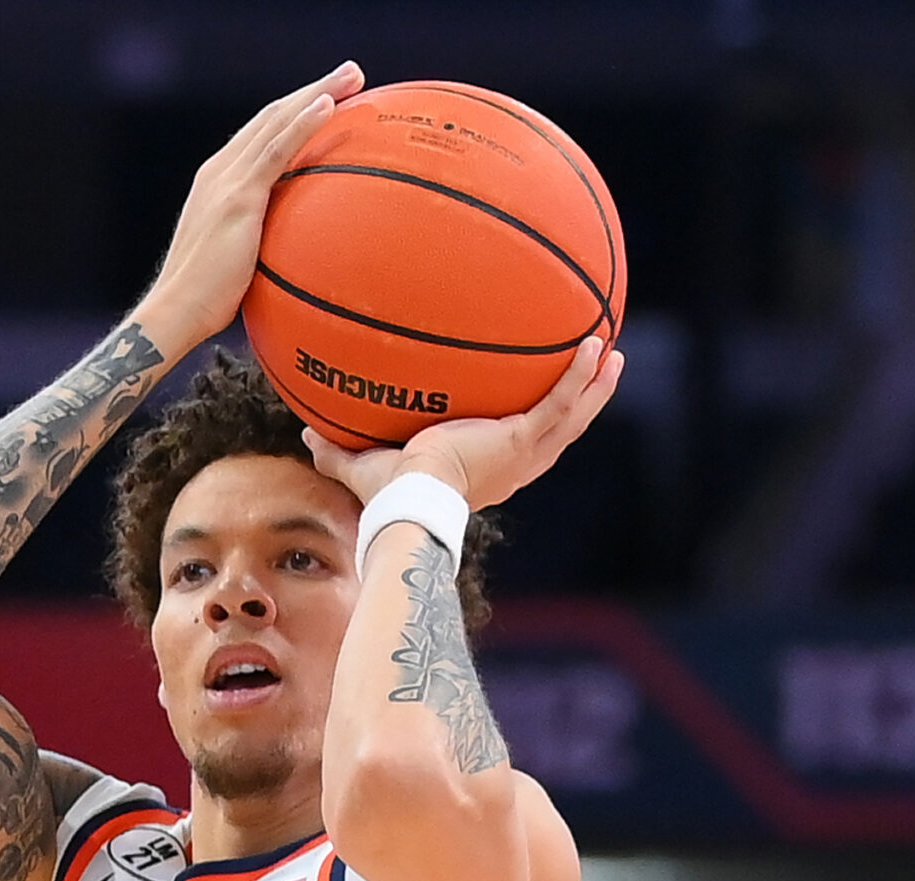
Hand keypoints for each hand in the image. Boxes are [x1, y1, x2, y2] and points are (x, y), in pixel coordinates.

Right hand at [135, 63, 364, 353]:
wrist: (177, 310)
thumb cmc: (206, 300)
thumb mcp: (237, 260)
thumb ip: (259, 243)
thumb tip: (292, 253)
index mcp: (218, 181)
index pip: (262, 134)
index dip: (295, 111)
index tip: (327, 97)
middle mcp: (220, 171)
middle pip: (272, 117)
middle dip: (313, 89)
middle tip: (351, 73)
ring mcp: (228, 180)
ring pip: (277, 122)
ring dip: (317, 93)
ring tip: (352, 76)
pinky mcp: (238, 197)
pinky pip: (277, 150)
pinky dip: (302, 123)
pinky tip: (328, 105)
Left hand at [303, 337, 624, 511]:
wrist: (414, 504)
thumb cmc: (392, 497)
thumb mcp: (364, 465)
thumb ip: (337, 450)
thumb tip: (304, 435)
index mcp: (491, 470)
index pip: (521, 445)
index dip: (534, 425)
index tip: (538, 403)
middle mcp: (515, 465)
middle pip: (561, 430)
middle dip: (581, 400)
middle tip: (597, 368)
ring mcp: (525, 454)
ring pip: (573, 417)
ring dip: (595, 385)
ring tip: (610, 352)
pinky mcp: (523, 440)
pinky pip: (561, 402)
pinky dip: (580, 375)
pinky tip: (593, 343)